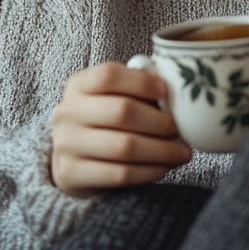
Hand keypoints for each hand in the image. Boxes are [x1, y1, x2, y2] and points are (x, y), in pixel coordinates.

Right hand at [51, 62, 192, 197]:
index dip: (142, 82)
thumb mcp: (109, 98)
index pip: (109, 75)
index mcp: (78, 85)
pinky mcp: (71, 174)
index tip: (167, 92)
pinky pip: (120, 174)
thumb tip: (172, 94)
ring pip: (124, 146)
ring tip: (183, 152)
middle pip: (121, 111)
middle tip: (178, 129)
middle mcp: (67, 112)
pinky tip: (165, 167)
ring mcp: (65, 144)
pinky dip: (149, 171)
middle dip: (159, 121)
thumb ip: (135, 90)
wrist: (70, 161)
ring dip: (162, 150)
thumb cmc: (102, 122)